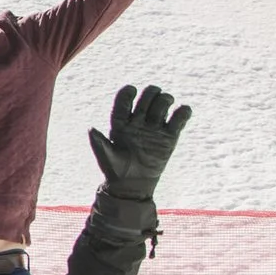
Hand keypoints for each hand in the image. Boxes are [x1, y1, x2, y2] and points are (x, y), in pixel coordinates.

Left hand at [88, 84, 189, 201]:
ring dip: (165, 99)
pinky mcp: (169, 137)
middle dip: (151, 93)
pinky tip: (183, 111)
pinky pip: (178, 120)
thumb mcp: (106, 157)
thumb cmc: (116, 170)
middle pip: (146, 99)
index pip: (123, 101)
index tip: (132, 89)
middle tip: (155, 95)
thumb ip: (99, 143)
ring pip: (162, 105)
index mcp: (120, 123)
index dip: (127, 93)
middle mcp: (138, 122)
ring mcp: (154, 128)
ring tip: (166, 102)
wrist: (133, 185)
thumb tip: (91, 129)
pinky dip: (183, 113)